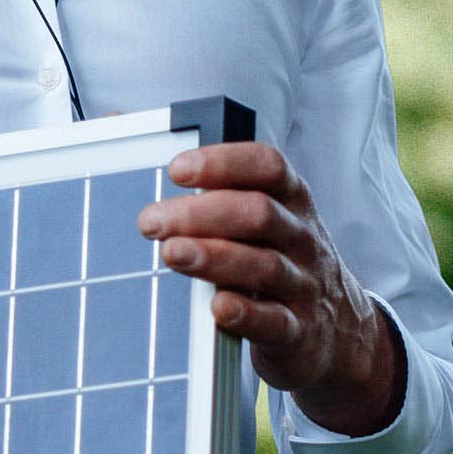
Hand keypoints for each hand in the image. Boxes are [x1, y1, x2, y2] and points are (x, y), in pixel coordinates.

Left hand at [137, 140, 405, 436]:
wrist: (338, 332)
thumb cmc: (274, 258)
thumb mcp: (256, 217)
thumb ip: (200, 179)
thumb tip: (114, 121)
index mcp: (289, 200)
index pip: (268, 166)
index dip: (223, 163)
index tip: (176, 169)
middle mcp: (300, 237)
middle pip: (258, 213)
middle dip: (201, 213)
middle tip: (151, 220)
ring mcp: (302, 285)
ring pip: (264, 266)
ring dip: (214, 257)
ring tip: (170, 253)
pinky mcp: (297, 332)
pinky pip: (274, 322)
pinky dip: (246, 314)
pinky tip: (216, 306)